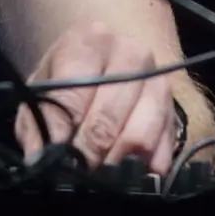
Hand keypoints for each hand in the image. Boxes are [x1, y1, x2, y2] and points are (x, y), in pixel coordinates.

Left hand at [14, 20, 174, 177]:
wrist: (104, 65)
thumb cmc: (68, 77)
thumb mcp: (42, 88)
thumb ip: (39, 120)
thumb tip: (40, 157)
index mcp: (91, 40)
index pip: (75, 93)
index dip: (62, 133)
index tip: (54, 158)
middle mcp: (131, 54)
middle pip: (107, 118)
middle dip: (88, 154)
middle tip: (75, 173)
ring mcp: (158, 82)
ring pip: (139, 137)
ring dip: (115, 164)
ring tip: (97, 175)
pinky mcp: (175, 112)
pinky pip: (163, 152)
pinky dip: (143, 170)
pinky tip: (125, 172)